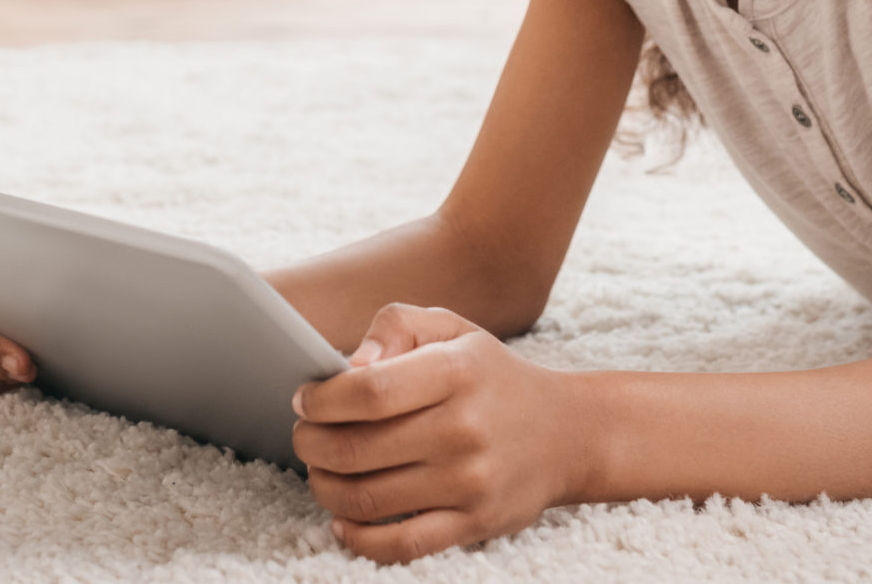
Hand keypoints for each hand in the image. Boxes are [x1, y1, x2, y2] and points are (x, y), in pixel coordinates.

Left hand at [292, 304, 583, 564]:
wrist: (568, 434)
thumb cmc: (492, 376)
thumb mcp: (452, 328)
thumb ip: (396, 326)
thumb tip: (349, 363)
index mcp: (454, 372)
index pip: (367, 392)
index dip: (321, 399)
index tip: (305, 399)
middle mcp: (462, 429)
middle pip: (355, 448)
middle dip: (310, 444)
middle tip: (303, 436)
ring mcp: (469, 483)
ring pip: (367, 498)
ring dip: (325, 487)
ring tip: (320, 471)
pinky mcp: (474, 524)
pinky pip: (401, 546)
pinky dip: (358, 540)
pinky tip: (343, 521)